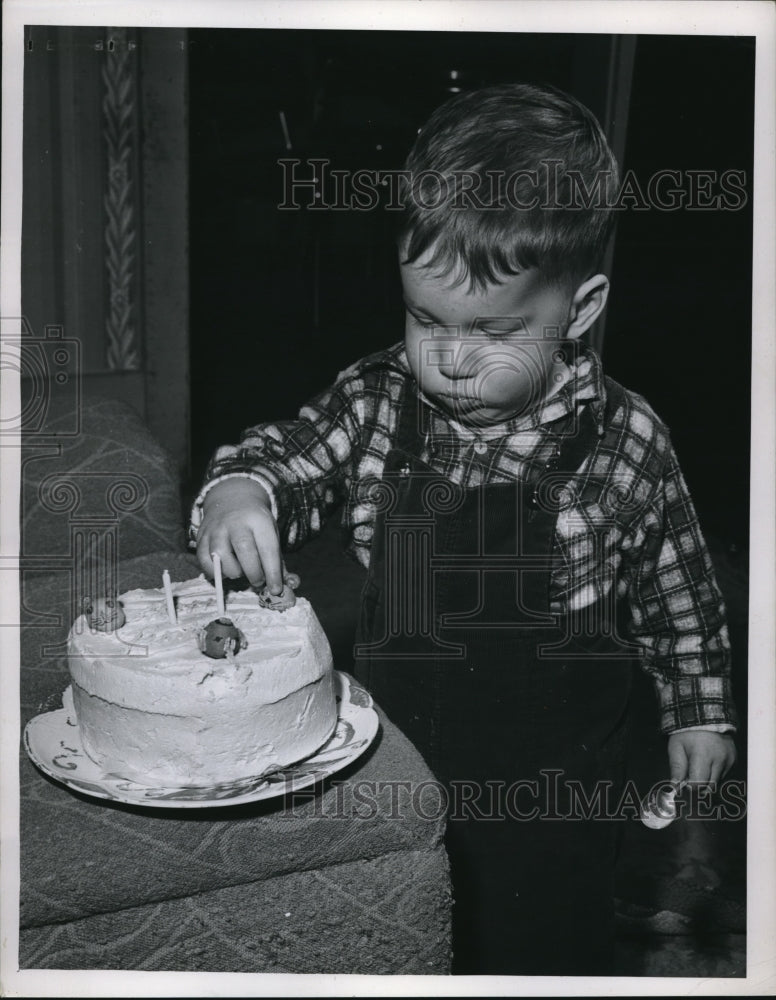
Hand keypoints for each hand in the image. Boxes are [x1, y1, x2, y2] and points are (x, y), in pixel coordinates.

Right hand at [196, 478, 283, 592]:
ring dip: (233, 572)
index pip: (267, 548)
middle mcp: (235, 522)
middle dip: (254, 573)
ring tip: (240, 570)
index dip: (272, 572)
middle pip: (244, 551)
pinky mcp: (201, 537)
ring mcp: (216, 529)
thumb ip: (275, 560)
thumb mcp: (270, 533)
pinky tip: (226, 569)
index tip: (276, 589)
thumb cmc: (255, 524)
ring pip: (221, 558)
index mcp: (258, 520)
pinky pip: (205, 561)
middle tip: (258, 581)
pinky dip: (215, 572)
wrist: (232, 500)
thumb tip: (281, 588)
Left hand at [667, 730, 736, 786]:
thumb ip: (677, 768)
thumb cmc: (688, 732)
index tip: (685, 784)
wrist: (705, 718)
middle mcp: (719, 759)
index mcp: (703, 755)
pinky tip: (709, 763)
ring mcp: (729, 760)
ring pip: (717, 782)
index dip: (690, 787)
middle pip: (710, 787)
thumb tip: (675, 787)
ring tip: (699, 765)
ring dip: (707, 780)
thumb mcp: (676, 747)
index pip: (699, 784)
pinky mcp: (734, 760)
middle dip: (699, 785)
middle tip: (690, 776)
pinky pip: (724, 775)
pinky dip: (715, 773)